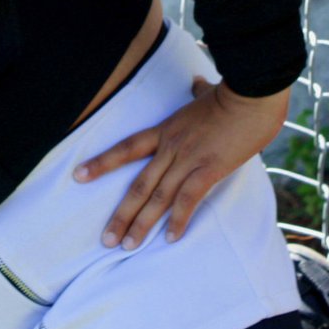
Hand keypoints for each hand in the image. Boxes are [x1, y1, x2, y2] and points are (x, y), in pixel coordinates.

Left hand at [73, 77, 290, 249]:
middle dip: (121, 214)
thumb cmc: (231, 95)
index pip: (125, 148)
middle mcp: (170, 147)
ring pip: (157, 196)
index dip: (101, 163)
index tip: (78, 176)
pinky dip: (178, 220)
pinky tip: (170, 238)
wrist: (249, 96)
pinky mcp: (209, 169)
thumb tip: (197, 82)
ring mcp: (188, 159)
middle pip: (138, 184)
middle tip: (106, 239)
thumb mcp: (206, 94)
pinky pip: (188, 198)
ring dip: (142, 224)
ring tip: (128, 246)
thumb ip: (197, 92)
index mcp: (165, 130)